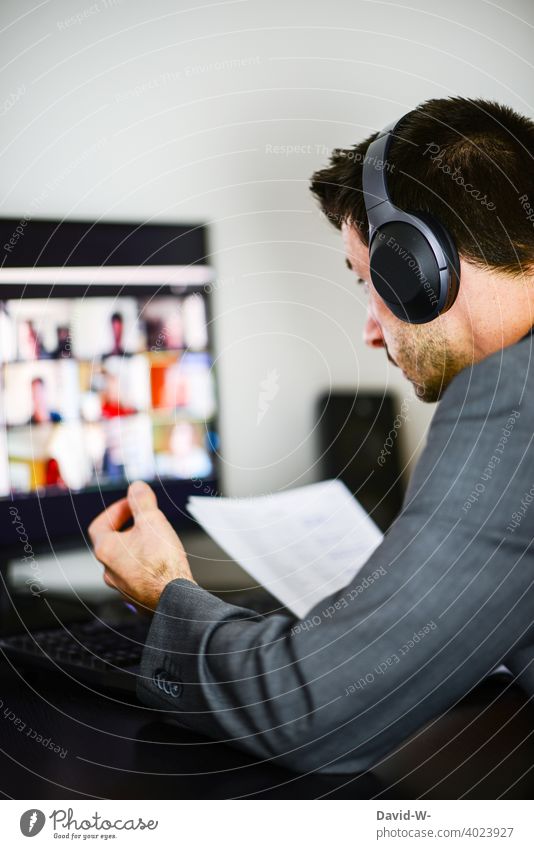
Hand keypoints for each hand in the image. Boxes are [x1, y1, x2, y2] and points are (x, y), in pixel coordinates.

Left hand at [88, 480, 195, 611]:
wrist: (174, 598)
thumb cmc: (161, 564)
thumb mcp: (152, 521)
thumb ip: (142, 501)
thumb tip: (137, 488)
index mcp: (106, 551)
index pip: (100, 524)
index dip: (115, 511)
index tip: (131, 504)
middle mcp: (109, 571)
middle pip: (113, 543)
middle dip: (128, 528)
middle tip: (145, 520)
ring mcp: (122, 587)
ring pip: (125, 561)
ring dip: (137, 547)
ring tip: (156, 540)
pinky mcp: (137, 598)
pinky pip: (137, 576)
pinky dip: (145, 565)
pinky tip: (161, 563)